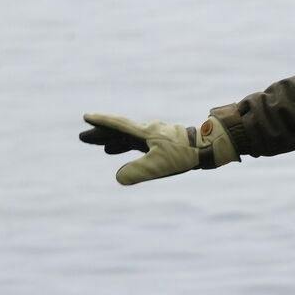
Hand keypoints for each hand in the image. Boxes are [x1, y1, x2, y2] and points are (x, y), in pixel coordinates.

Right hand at [80, 113, 235, 185]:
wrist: (210, 146)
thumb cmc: (185, 154)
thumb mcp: (159, 165)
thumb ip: (138, 171)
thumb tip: (119, 178)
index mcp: (145, 132)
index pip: (118, 125)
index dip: (102, 122)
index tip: (86, 117)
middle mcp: (149, 131)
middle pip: (121, 131)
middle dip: (103, 135)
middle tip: (84, 137)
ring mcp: (158, 136)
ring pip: (132, 138)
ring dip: (117, 142)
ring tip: (105, 148)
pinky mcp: (166, 142)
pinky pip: (143, 143)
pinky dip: (132, 147)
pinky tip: (132, 152)